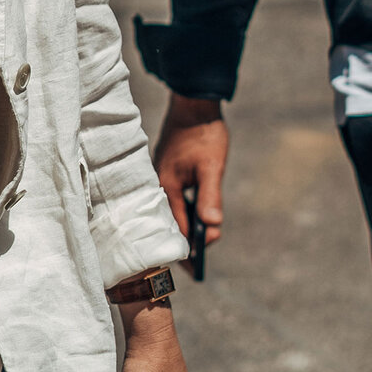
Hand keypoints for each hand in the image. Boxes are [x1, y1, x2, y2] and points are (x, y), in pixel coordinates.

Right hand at [154, 95, 228, 268]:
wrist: (194, 104)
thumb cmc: (204, 135)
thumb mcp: (212, 167)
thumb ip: (211, 196)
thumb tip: (212, 227)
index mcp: (167, 186)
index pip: (177, 226)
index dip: (189, 247)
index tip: (198, 267)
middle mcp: (158, 184)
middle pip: (169, 222)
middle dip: (182, 243)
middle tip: (195, 267)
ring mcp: (160, 177)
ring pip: (169, 210)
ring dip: (182, 226)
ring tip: (194, 245)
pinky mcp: (165, 170)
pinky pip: (170, 198)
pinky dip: (180, 211)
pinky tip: (190, 217)